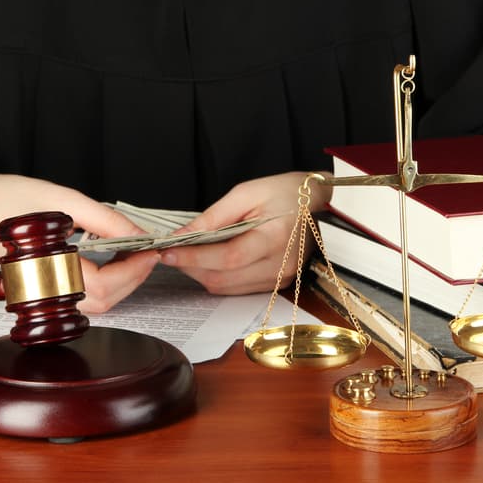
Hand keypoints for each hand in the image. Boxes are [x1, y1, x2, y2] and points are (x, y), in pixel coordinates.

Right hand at [0, 171, 158, 312]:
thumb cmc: (10, 199)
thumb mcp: (61, 199)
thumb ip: (103, 220)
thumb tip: (139, 236)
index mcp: (41, 266)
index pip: (99, 284)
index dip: (131, 270)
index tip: (150, 250)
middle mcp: (40, 289)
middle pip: (101, 302)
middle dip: (132, 278)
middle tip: (149, 252)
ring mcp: (43, 294)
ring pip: (94, 304)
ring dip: (122, 282)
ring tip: (135, 254)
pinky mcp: (47, 291)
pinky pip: (83, 298)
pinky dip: (107, 283)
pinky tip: (115, 261)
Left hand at [159, 171, 331, 295]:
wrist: (314, 202)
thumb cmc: (283, 192)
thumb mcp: (245, 193)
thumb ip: (212, 217)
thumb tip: (182, 236)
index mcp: (275, 237)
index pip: (227, 257)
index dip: (194, 258)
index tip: (168, 252)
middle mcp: (280, 264)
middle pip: (223, 278)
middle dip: (191, 268)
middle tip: (172, 253)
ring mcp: (281, 278)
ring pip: (227, 288)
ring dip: (202, 275)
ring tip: (189, 256)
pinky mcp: (278, 284)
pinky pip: (239, 289)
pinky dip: (219, 278)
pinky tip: (211, 261)